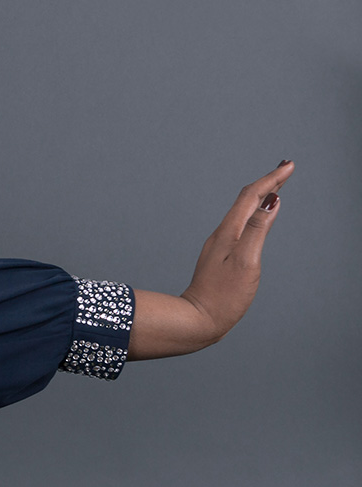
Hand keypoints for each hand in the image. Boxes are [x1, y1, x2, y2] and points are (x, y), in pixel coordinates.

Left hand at [131, 160, 294, 358]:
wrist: (198, 321)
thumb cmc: (224, 296)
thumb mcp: (246, 261)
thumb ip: (258, 229)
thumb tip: (271, 201)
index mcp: (228, 232)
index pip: (251, 196)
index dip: (271, 179)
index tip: (289, 165)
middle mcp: (221, 235)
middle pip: (246, 201)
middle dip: (267, 183)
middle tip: (286, 168)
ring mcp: (219, 246)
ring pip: (241, 213)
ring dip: (259, 197)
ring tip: (274, 186)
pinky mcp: (220, 258)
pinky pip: (238, 226)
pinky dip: (252, 214)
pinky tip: (255, 218)